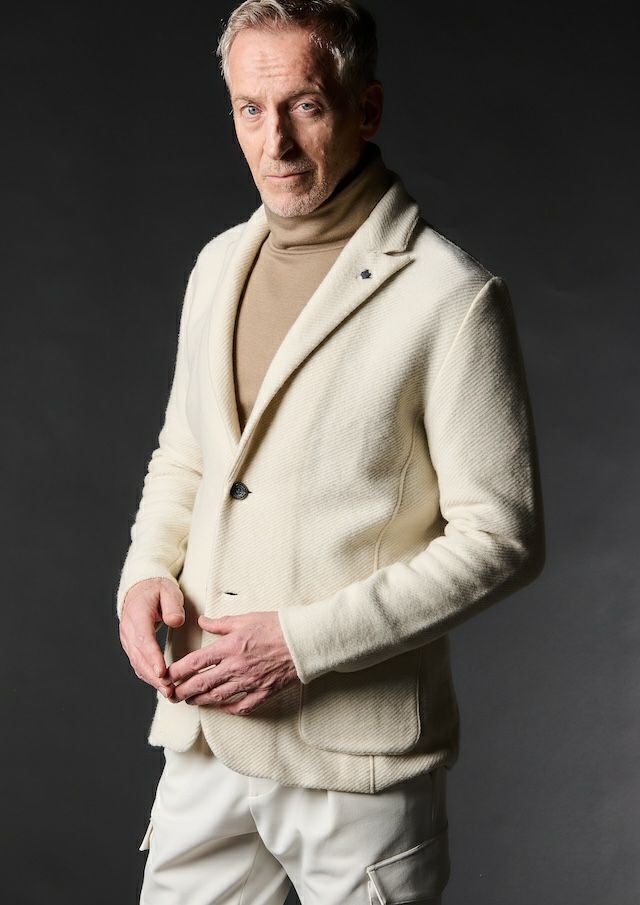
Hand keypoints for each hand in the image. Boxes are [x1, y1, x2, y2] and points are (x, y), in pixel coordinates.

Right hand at [119, 578, 185, 699]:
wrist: (140, 589)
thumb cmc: (156, 590)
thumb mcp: (168, 590)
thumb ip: (172, 605)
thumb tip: (175, 622)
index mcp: (137, 615)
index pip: (144, 639)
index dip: (153, 658)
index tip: (162, 673)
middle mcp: (128, 630)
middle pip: (139, 657)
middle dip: (154, 676)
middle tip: (170, 690)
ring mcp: (128, 639)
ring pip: (138, 664)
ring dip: (152, 680)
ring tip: (169, 693)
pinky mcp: (131, 646)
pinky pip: (138, 663)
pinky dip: (149, 676)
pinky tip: (162, 686)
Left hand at [167, 611, 299, 714]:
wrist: (305, 640)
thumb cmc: (277, 626)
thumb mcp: (246, 618)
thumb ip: (221, 624)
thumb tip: (202, 621)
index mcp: (230, 647)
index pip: (196, 662)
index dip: (178, 671)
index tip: (167, 675)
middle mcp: (236, 667)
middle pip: (202, 684)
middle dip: (183, 691)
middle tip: (172, 694)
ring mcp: (250, 682)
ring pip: (218, 697)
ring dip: (200, 701)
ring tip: (190, 701)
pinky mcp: (263, 692)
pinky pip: (242, 706)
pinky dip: (229, 709)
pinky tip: (222, 707)